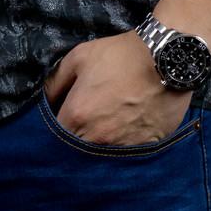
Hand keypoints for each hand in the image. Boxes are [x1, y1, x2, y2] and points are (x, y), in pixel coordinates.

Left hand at [42, 30, 192, 144]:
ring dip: (101, 143)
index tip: (65, 117)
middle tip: (88, 119)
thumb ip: (56, 81)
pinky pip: (129, 155)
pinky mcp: (145, 148)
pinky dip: (125, 145)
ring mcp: (122, 146)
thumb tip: (45, 99)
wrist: (164, 59)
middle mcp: (97, 137)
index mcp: (77, 115)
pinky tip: (129, 127)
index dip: (58, 127)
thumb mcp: (79, 57)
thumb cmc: (120, 55)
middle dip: (78, 138)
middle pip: (78, 150)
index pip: (55, 136)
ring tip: (109, 123)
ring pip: (103, 155)